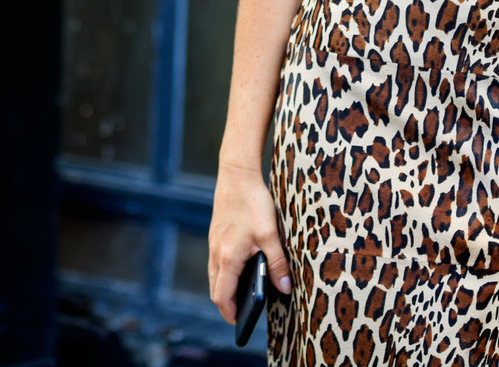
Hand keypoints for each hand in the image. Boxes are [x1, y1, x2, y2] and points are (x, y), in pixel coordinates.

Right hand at [208, 163, 291, 324]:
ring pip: (215, 275)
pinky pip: (217, 261)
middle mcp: (216, 253)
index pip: (222, 296)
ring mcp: (214, 243)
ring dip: (225, 288)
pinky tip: (241, 268)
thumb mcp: (271, 235)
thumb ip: (277, 264)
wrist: (237, 175)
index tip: (239, 323)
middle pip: (216, 288)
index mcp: (228, 258)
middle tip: (242, 313)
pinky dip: (225, 273)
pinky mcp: (216, 234)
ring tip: (243, 295)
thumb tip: (284, 289)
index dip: (229, 312)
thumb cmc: (253, 204)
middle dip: (226, 304)